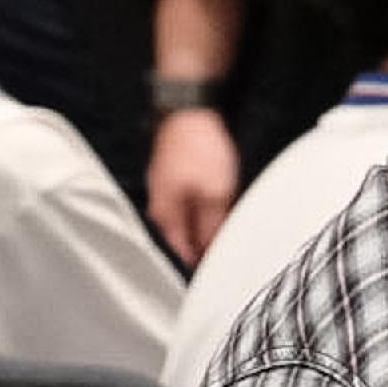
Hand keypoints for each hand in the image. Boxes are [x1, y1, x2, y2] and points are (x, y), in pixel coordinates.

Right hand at [148, 107, 239, 265]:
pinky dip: (202, 209)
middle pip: (181, 235)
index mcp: (164, 213)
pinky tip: (217, 207)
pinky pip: (187, 202)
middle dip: (202, 246)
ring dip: (204, 226)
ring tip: (226, 230)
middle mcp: (159, 202)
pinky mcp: (173, 174)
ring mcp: (164, 186)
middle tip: (228, 253)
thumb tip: (210, 251)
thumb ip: (212, 226)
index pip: (180, 250)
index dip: (200, 265)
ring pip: (185, 218)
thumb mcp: (215, 195)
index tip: (220, 273)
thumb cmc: (199, 152)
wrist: (188, 113)